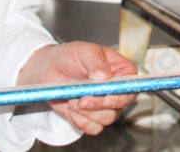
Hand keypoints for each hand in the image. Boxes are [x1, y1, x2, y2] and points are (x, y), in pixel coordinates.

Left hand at [18, 42, 137, 135]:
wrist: (49, 68)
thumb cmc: (70, 56)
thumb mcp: (84, 51)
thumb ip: (96, 62)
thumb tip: (105, 77)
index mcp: (121, 71)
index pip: (131, 87)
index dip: (122, 95)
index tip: (106, 98)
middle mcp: (116, 90)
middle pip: (119, 106)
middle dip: (99, 105)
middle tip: (82, 99)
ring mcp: (104, 105)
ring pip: (106, 119)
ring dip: (87, 112)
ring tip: (73, 99)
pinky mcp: (91, 117)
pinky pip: (93, 128)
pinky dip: (80, 120)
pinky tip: (71, 107)